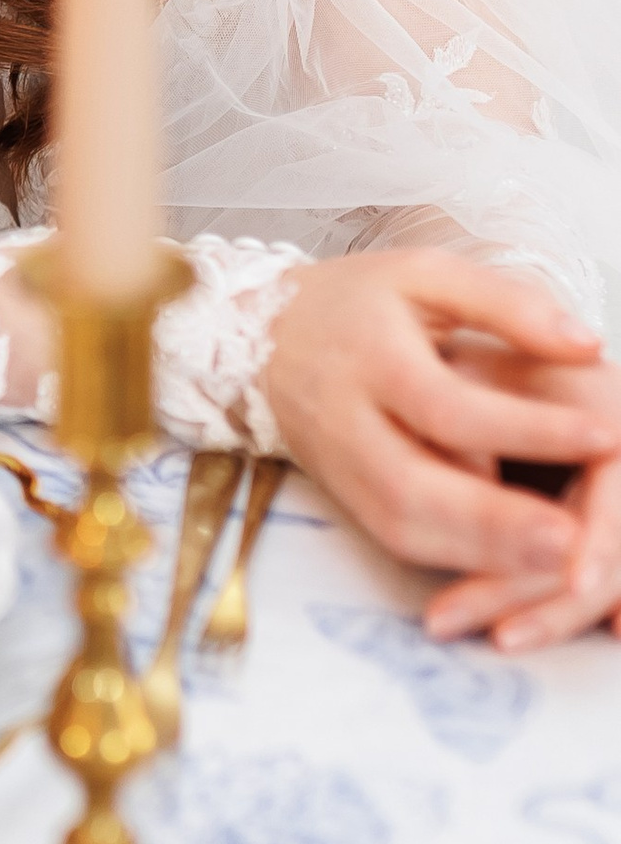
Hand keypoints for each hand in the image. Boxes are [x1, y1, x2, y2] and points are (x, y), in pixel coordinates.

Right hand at [261, 250, 620, 641]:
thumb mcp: (428, 275)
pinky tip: (510, 568)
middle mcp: (346, 418)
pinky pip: (393, 537)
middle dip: (497, 521)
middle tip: (577, 541)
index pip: (450, 404)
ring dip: (478, 554)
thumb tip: (589, 345)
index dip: (526, 427)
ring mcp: (338, 464)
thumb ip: (508, 304)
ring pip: (400, 523)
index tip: (607, 435)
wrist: (258, 337)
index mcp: (373, 354)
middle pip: (414, 484)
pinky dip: (452, 559)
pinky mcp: (342, 494)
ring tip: (558, 566)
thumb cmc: (360, 301)